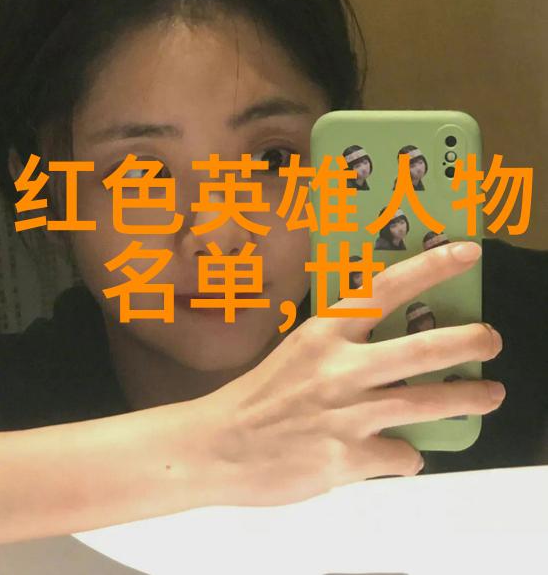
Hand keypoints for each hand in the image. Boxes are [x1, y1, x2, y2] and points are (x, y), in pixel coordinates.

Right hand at [204, 241, 503, 506]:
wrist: (218, 445)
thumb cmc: (260, 395)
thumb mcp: (298, 353)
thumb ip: (343, 349)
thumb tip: (393, 355)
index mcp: (325, 333)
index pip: (384, 290)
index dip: (429, 268)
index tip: (467, 252)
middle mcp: (340, 368)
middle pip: (421, 348)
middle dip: (467, 341)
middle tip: (491, 339)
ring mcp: (346, 414)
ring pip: (425, 403)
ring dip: (466, 399)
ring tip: (491, 395)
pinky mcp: (348, 457)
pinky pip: (399, 455)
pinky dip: (407, 455)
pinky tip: (402, 454)